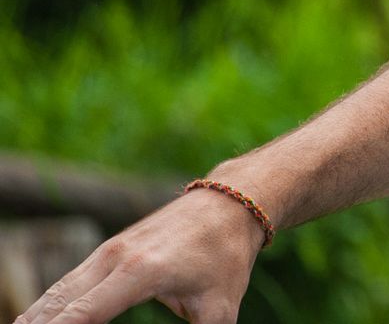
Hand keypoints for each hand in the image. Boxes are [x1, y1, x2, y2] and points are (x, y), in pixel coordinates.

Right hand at [14, 186, 264, 323]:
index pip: (83, 314)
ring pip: (56, 292)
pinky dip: (46, 306)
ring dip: (33, 318)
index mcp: (141, 272)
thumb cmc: (226, 258)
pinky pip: (67, 283)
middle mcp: (115, 258)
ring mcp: (108, 252)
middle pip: (58, 305)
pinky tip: (31, 322)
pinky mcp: (107, 252)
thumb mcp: (220, 308)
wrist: (230, 203)